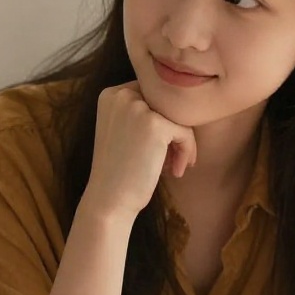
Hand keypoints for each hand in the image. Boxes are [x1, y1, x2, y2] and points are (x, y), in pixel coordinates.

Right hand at [81, 82, 196, 221]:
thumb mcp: (121, 131)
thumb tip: (180, 103)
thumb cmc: (118, 171)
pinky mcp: (155, 125)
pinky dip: (186, 152)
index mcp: (110, 95)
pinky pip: (185, 132)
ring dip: (182, 143)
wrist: (109, 200)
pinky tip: (176, 171)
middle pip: (166, 104)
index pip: (152, 95)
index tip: (161, 147)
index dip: (161, 119)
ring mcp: (138, 108)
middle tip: (170, 158)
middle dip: (173, 130)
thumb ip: (140, 112)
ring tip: (173, 165)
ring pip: (178, 117)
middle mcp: (121, 95)